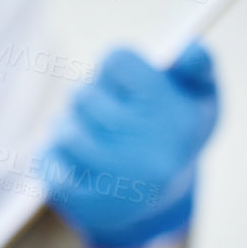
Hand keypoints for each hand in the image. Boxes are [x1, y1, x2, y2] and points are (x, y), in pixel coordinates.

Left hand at [41, 41, 218, 247]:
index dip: (112, 66)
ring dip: (65, 123)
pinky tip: (69, 155)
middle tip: (96, 104)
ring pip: (63, 129)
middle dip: (85, 94)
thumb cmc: (175, 133)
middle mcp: (146, 147)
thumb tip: (189, 43)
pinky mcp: (84, 201)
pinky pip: (47, 160)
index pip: (116, 59)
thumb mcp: (200, 97)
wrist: (161, 204)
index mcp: (172, 113)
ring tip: (81, 127)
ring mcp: (113, 178)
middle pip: (82, 94)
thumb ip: (199, 64)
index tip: (121, 79)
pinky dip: (51, 151)